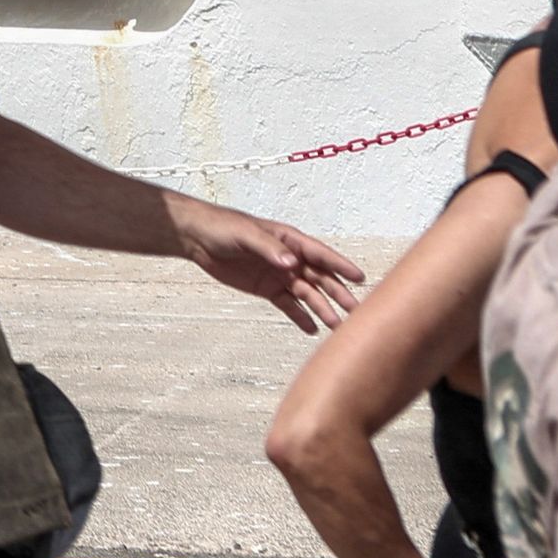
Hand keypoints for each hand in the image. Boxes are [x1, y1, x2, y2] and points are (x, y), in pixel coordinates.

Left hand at [178, 201, 362, 332]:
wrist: (197, 238)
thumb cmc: (223, 228)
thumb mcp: (245, 235)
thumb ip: (269, 248)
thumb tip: (292, 263)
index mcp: (289, 241)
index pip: (320, 254)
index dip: (340, 265)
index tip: (360, 278)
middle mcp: (290, 259)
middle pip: (320, 278)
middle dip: (338, 293)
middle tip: (355, 310)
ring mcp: (280, 275)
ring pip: (307, 294)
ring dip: (322, 309)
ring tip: (336, 326)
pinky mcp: (267, 289)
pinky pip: (288, 305)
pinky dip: (300, 316)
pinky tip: (312, 329)